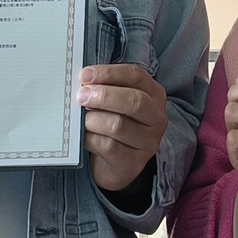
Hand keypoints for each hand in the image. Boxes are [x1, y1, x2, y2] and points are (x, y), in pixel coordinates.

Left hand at [78, 64, 168, 192]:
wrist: (115, 164)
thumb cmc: (113, 125)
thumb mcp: (115, 103)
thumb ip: (105, 88)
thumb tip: (83, 80)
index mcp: (154, 95)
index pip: (136, 76)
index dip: (110, 73)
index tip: (86, 75)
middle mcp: (157, 118)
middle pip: (135, 101)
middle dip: (104, 96)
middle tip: (81, 96)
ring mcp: (148, 143)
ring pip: (119, 125)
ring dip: (93, 119)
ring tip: (81, 119)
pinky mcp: (133, 163)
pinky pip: (109, 147)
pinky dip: (90, 138)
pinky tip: (82, 136)